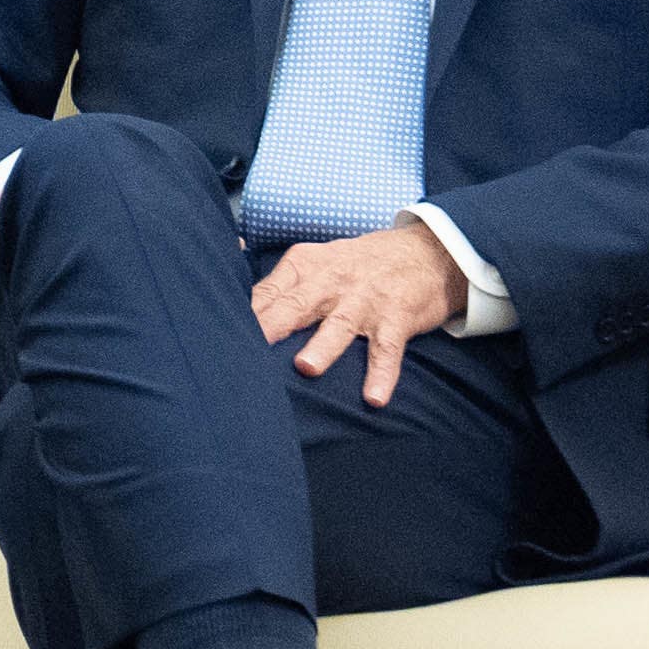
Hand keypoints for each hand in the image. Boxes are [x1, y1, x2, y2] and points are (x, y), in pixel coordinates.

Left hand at [251, 220, 465, 408]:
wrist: (428, 251)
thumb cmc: (360, 264)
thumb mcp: (318, 262)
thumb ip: (280, 286)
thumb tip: (240, 311)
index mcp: (307, 266)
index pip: (269, 293)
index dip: (247, 315)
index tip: (219, 336)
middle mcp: (333, 281)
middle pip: (298, 305)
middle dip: (273, 325)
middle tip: (249, 347)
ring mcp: (366, 300)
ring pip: (341, 325)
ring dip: (324, 346)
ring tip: (307, 368)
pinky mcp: (397, 318)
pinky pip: (388, 349)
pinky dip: (383, 374)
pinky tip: (374, 397)